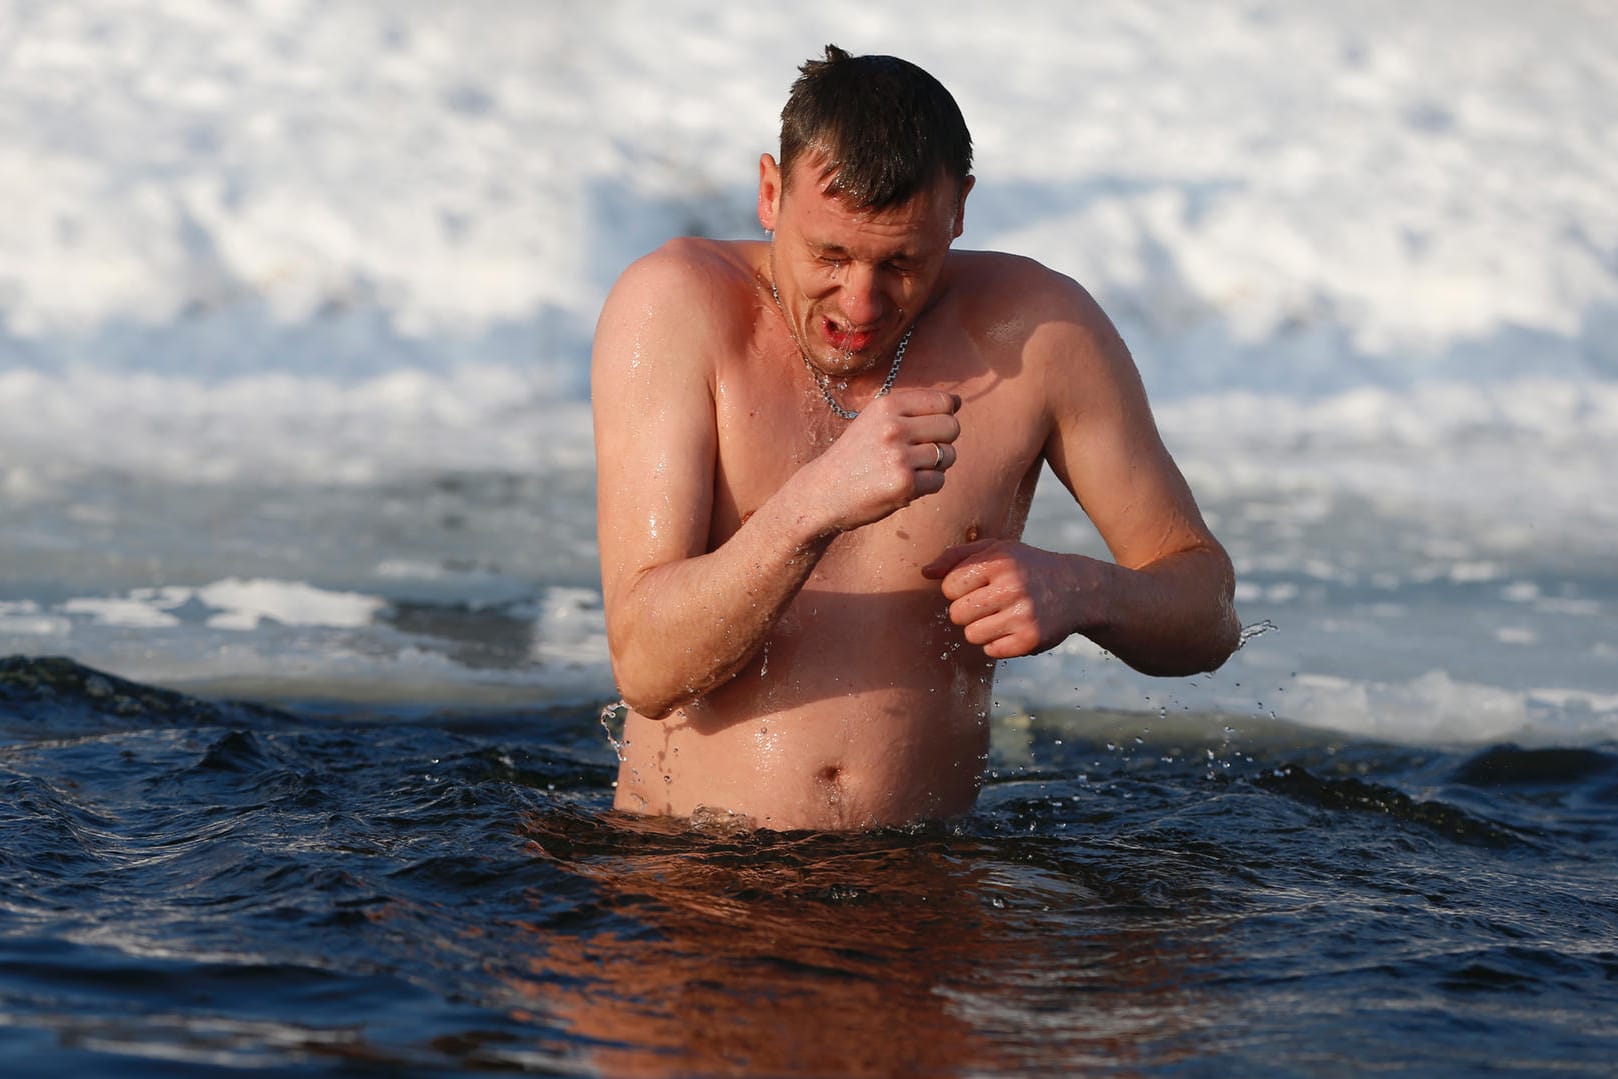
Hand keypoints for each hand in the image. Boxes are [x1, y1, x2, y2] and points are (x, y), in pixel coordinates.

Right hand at [802, 388, 961, 532]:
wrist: (823, 491)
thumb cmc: (855, 455)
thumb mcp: (875, 420)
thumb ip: (913, 409)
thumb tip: (958, 402)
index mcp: (886, 405)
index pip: (943, 401)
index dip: (945, 416)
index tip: (929, 428)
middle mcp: (893, 427)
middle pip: (952, 427)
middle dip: (944, 441)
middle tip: (920, 451)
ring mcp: (899, 456)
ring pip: (948, 455)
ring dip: (936, 466)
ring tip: (909, 469)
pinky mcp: (904, 484)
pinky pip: (939, 481)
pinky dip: (927, 486)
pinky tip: (905, 485)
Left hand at [922, 540, 1104, 658]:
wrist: (1077, 589)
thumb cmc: (1026, 567)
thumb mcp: (997, 550)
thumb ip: (957, 556)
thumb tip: (925, 573)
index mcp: (999, 561)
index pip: (949, 587)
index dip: (959, 589)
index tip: (979, 585)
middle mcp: (1012, 587)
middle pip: (956, 614)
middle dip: (968, 610)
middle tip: (990, 603)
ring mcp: (1022, 616)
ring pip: (971, 635)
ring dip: (982, 628)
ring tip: (1002, 615)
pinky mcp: (1030, 640)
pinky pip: (991, 650)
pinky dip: (998, 643)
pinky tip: (1014, 627)